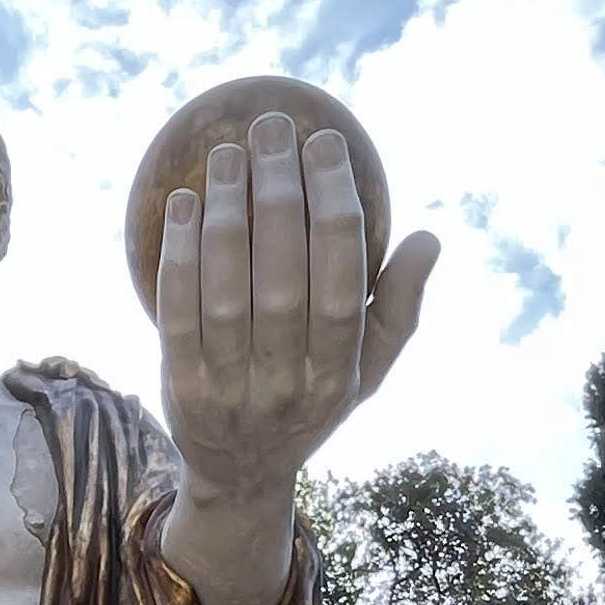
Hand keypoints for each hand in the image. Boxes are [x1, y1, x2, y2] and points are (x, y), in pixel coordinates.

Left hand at [156, 110, 436, 508]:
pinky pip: (176, 313)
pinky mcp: (179, 389)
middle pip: (283, 281)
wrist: (241, 475)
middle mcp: (287, 386)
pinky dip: (178, 255)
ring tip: (228, 154)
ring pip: (226, 293)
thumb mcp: (369, 369)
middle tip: (272, 130)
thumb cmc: (313, 398)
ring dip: (226, 216)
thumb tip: (428, 238)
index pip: (343, 283)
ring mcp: (229, 392)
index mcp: (339, 375)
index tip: (326, 145)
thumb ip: (400, 309)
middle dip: (279, 196)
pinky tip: (184, 202)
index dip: (335, 209)